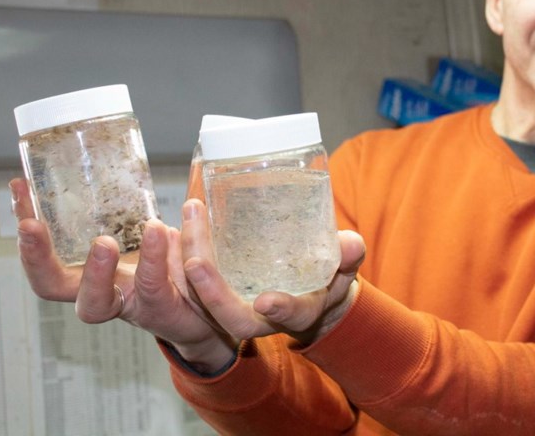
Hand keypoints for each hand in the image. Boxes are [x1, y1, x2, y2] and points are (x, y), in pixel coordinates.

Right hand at [10, 178, 235, 372]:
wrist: (215, 312)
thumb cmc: (177, 269)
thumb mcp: (151, 235)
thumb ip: (134, 210)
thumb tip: (116, 159)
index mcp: (91, 274)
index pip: (45, 257)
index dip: (27, 228)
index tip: (19, 188)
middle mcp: (103, 293)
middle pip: (52, 286)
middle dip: (36, 258)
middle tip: (32, 226)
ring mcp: (129, 307)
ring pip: (97, 302)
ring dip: (96, 269)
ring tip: (104, 241)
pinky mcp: (162, 312)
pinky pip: (155, 287)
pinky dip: (157, 256)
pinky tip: (163, 229)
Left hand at [180, 197, 365, 345]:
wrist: (311, 286)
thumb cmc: (330, 274)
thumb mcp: (345, 266)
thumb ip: (348, 255)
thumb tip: (350, 243)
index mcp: (300, 311)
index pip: (291, 317)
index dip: (281, 310)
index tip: (266, 301)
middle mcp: (264, 314)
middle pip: (231, 316)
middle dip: (211, 293)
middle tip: (194, 261)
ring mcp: (240, 301)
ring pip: (207, 295)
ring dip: (194, 257)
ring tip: (191, 217)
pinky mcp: (223, 284)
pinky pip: (199, 276)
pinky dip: (188, 249)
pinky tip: (184, 218)